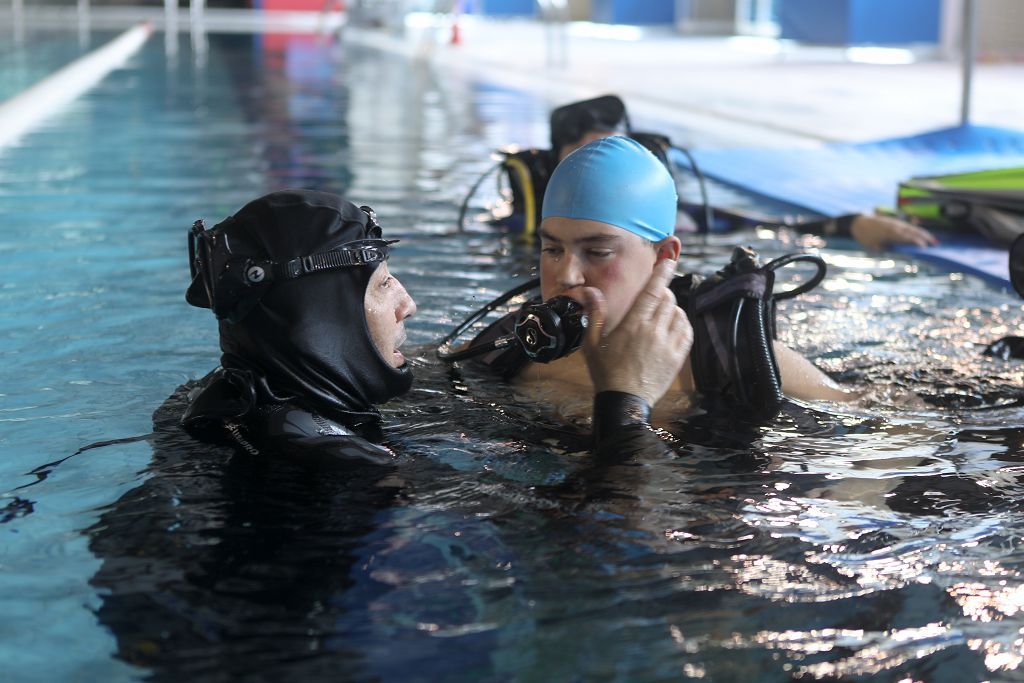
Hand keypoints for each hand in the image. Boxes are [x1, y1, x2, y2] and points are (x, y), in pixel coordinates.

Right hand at [579, 259, 692, 406]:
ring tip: (661, 313)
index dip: (662, 273)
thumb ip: (594, 314)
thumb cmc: (605, 372)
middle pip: (667, 299)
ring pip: (678, 313)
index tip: (668, 261)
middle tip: (654, 296)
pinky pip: (687, 331)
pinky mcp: (677, 357)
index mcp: (633, 324)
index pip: (652, 291)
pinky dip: (682, 323)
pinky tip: (673, 325)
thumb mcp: (591, 343)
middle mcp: (653, 331)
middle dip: (662, 292)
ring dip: (671, 308)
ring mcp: (668, 344)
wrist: (624, 401)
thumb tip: (590, 291)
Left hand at [850, 213, 938, 249]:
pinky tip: (924, 234)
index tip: (924, 247)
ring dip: (924, 233)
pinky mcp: (896, 222)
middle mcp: (894, 226)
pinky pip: (909, 226)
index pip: (905, 237)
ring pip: (912, 228)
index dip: (914, 241)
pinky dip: (918, 230)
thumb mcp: (874, 246)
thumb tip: (899, 252)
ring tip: (934, 240)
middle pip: (912, 231)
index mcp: (888, 232)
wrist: (858, 223)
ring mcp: (896, 223)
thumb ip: (886, 248)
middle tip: (936, 244)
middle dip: (924, 237)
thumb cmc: (865, 237)